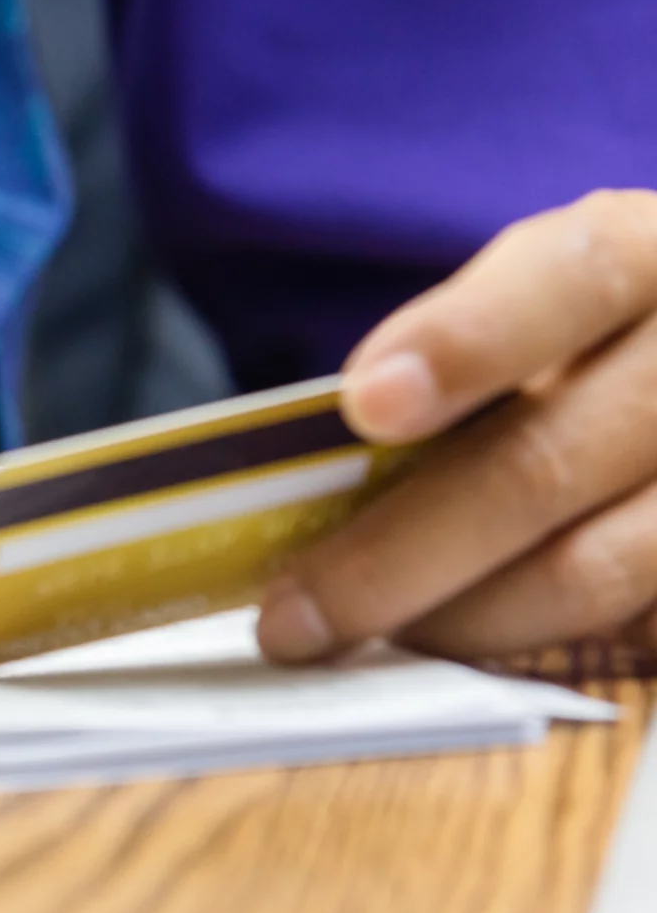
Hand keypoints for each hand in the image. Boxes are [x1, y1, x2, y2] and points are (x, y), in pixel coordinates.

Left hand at [259, 190, 656, 663]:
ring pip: (594, 568)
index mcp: (646, 256)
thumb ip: (467, 356)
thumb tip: (330, 468)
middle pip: (547, 461)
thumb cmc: (607, 339)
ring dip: (459, 619)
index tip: (367, 403)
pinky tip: (464, 656)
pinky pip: (638, 626)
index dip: (464, 339)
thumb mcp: (553, 300)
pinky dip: (537, 644)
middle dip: (397, 552)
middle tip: (291, 617)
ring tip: (366, 641)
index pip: (568, 280)